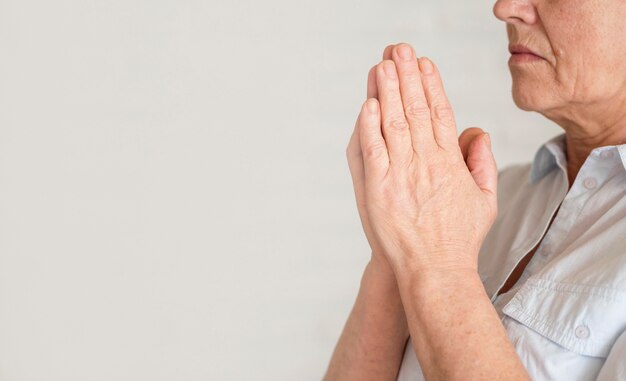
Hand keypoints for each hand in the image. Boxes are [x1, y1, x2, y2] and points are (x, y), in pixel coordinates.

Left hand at [355, 43, 497, 275]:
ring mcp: (400, 175)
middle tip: (399, 49)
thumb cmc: (459, 237)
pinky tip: (368, 103)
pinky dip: (369, 126)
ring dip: (387, 91)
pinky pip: (372, 151)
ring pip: (393, 123)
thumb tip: (477, 131)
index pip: (440, 113)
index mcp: (450, 162)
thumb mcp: (486, 199)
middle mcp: (426, 163)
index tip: (424, 63)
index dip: (431, 85)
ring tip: (383, 65)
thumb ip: (482, 162)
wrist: (434, 271)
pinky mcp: (378, 189)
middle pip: (415, 110)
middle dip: (407, 76)